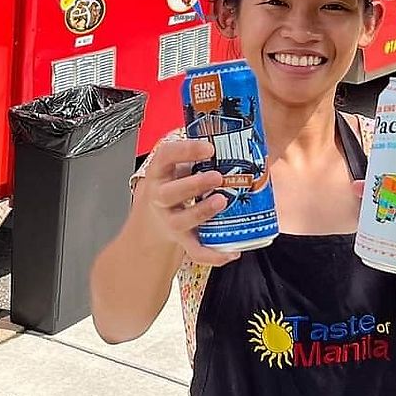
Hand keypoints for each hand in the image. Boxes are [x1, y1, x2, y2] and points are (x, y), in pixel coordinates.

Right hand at [136, 138, 240, 266]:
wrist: (153, 220)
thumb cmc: (173, 185)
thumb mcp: (177, 167)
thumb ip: (198, 157)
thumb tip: (242, 141)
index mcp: (160, 173)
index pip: (165, 156)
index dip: (185, 150)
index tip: (208, 147)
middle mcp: (161, 197)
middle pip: (171, 192)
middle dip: (194, 184)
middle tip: (217, 177)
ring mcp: (170, 219)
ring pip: (182, 220)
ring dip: (203, 211)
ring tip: (222, 201)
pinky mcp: (181, 239)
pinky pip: (195, 250)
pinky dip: (213, 254)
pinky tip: (231, 251)